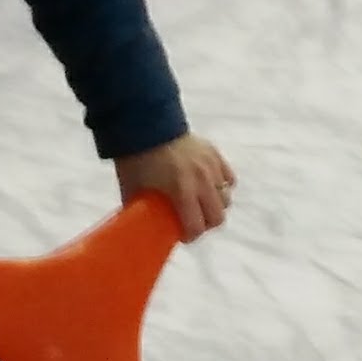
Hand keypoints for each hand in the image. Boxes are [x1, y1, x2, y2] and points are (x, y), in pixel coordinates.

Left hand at [112, 133, 236, 239]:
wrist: (144, 124)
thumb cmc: (135, 160)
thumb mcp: (133, 190)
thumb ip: (142, 210)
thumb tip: (140, 227)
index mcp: (181, 191)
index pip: (197, 227)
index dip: (190, 236)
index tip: (183, 236)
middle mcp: (201, 180)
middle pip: (218, 216)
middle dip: (206, 223)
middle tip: (193, 221)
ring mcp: (210, 166)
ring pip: (226, 198)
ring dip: (214, 205)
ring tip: (200, 203)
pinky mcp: (214, 154)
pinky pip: (228, 178)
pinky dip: (221, 185)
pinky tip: (209, 186)